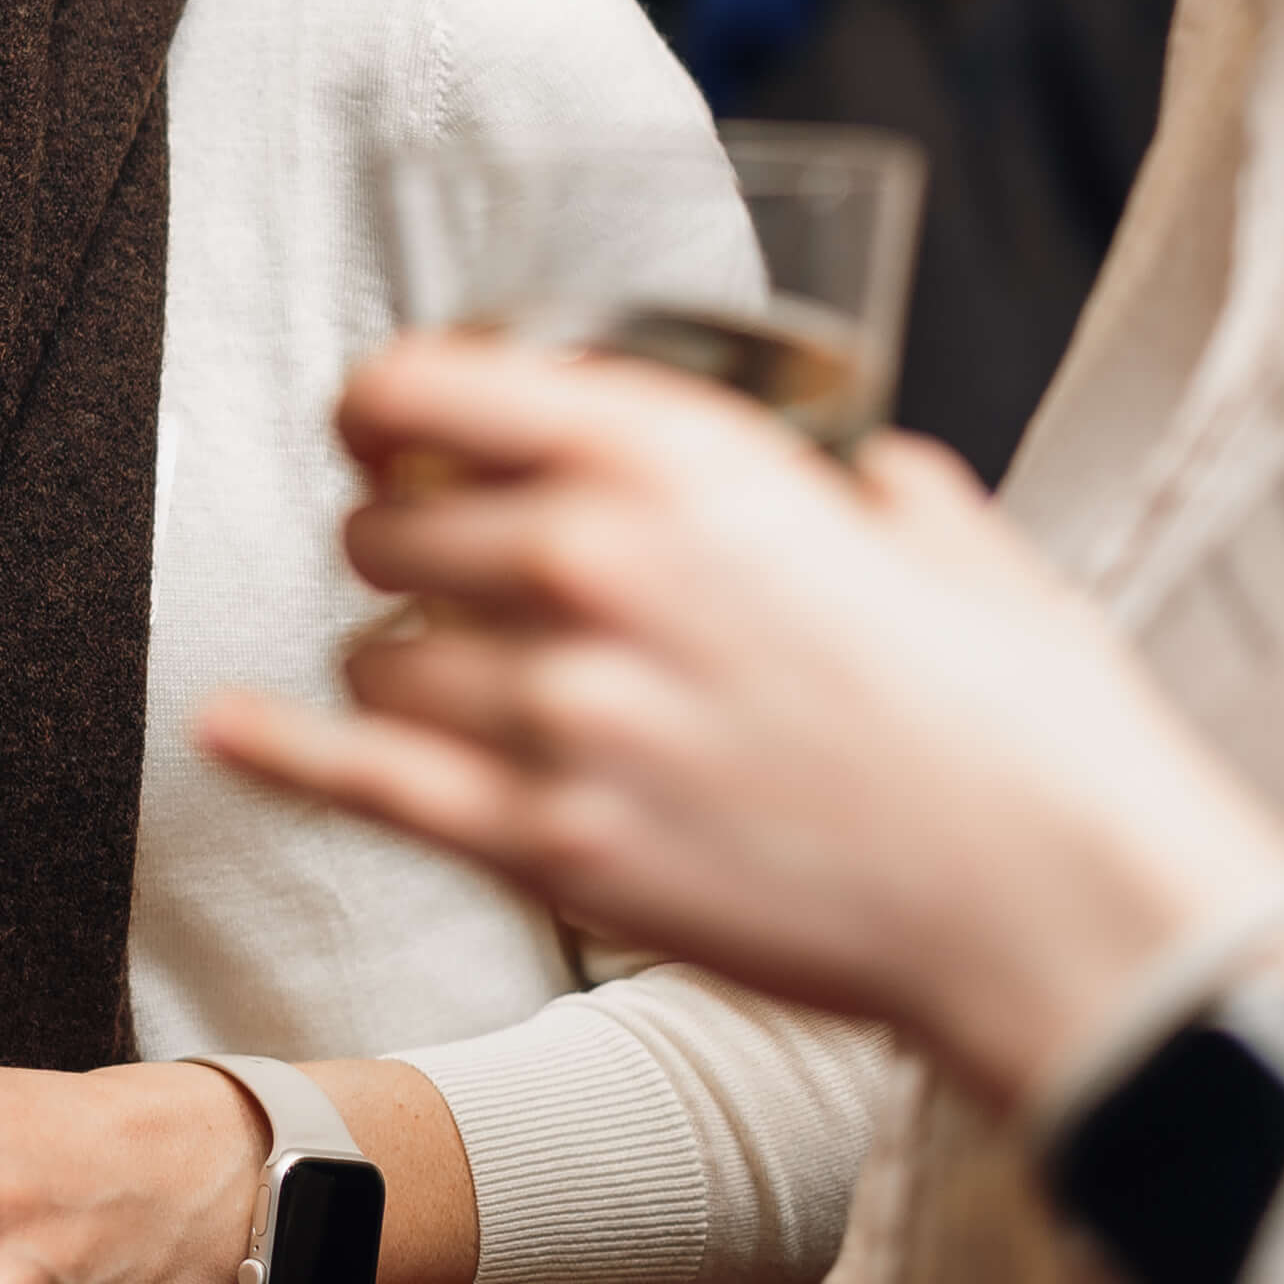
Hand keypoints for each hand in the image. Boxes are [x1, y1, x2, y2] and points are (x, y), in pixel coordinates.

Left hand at [193, 338, 1283, 1113]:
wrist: (1054, 899)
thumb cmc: (1020, 724)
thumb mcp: (943, 536)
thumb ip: (865, 487)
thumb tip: (859, 476)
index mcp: (681, 456)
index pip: (440, 384)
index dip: (387, 403)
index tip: (384, 424)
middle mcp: (593, 559)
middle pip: (390, 528)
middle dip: (406, 549)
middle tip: (443, 577)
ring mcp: (563, 708)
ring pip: (378, 660)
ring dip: (398, 667)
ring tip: (455, 685)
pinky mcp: (555, 845)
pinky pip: (367, 781)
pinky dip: (283, 751)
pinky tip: (229, 728)